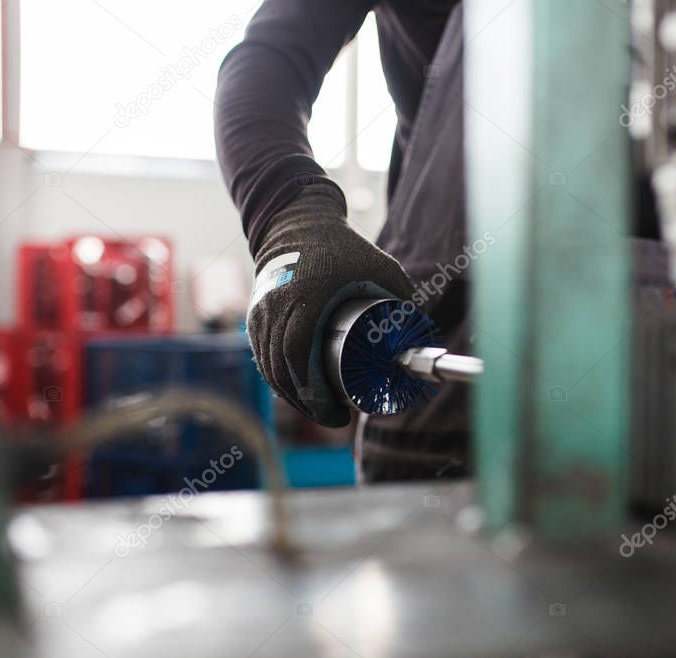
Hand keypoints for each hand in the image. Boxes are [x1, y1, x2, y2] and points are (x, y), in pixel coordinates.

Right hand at [248, 185, 414, 425]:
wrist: (295, 220)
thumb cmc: (341, 245)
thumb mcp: (380, 266)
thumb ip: (403, 298)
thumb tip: (421, 337)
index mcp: (305, 298)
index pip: (299, 357)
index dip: (315, 393)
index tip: (338, 413)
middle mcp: (276, 307)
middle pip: (282, 370)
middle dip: (306, 403)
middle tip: (334, 418)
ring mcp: (260, 311)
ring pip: (269, 367)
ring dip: (291, 395)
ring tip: (318, 410)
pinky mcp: (254, 314)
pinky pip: (261, 355)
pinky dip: (277, 378)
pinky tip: (294, 392)